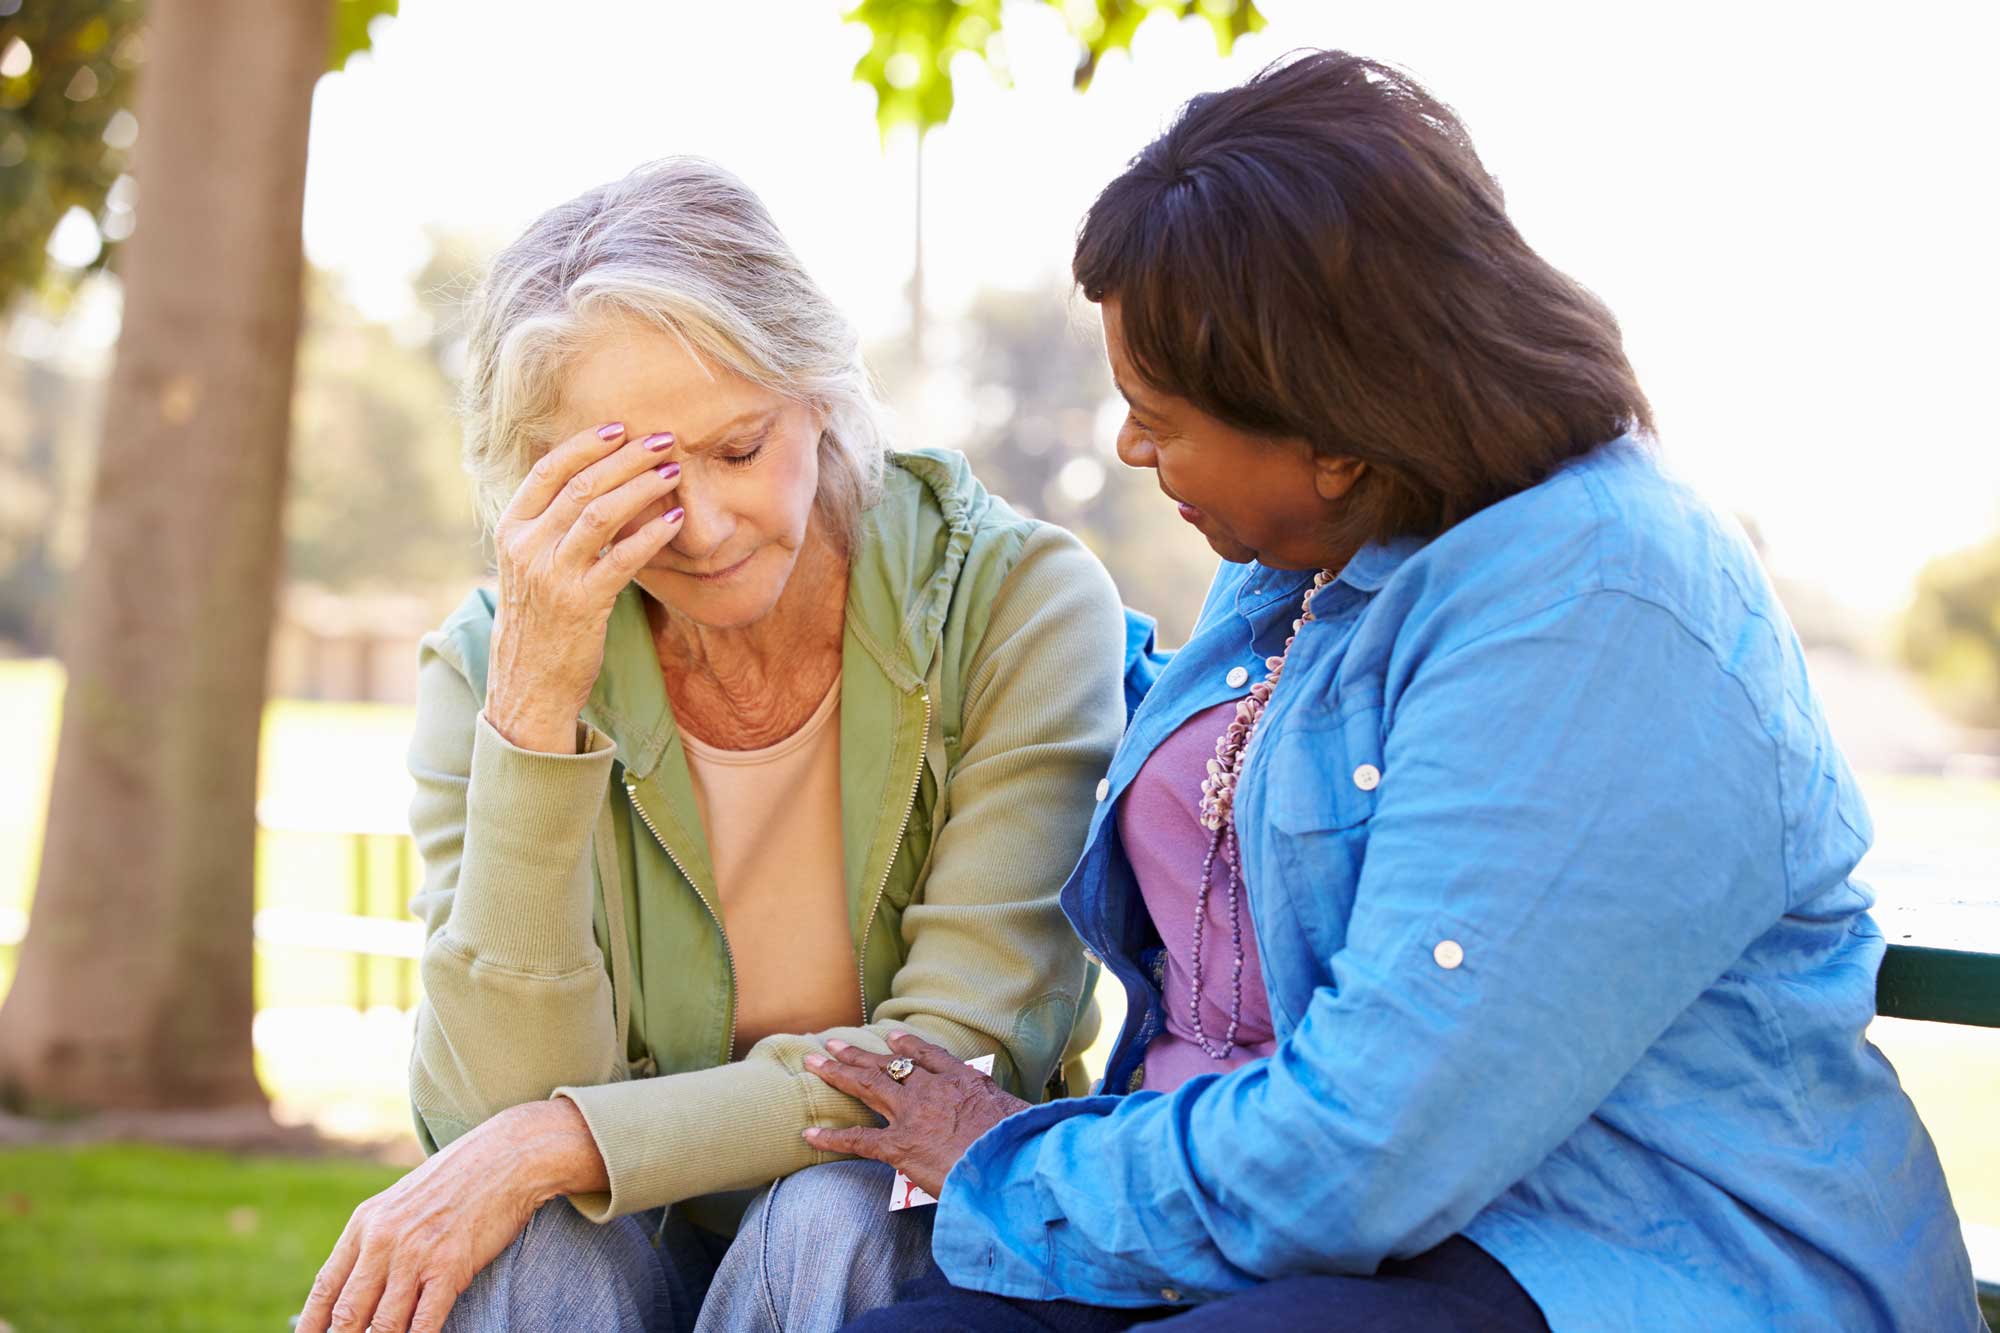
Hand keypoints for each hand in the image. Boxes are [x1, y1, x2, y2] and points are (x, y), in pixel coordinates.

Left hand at [296, 1099, 604, 1332]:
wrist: (507, 1155)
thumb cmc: (459, 1181)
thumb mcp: (404, 1202)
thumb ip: (378, 1240)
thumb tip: (360, 1285)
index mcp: (366, 1223)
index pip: (326, 1289)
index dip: (311, 1325)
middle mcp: (382, 1240)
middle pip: (348, 1314)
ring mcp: (414, 1254)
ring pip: (382, 1325)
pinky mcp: (449, 1266)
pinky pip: (424, 1322)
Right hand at [485, 421, 685, 752]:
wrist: (528, 684)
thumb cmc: (539, 619)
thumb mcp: (529, 565)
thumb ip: (550, 525)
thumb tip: (592, 482)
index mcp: (511, 530)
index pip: (547, 470)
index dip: (584, 444)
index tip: (620, 427)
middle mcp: (526, 547)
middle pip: (581, 484)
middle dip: (626, 457)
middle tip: (664, 439)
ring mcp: (552, 575)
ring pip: (601, 513)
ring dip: (642, 486)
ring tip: (675, 471)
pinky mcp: (581, 603)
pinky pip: (622, 559)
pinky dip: (651, 535)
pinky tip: (676, 521)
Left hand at [801, 1031, 1029, 1198]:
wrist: (1009, 1164)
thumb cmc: (1022, 1143)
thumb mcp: (1019, 1116)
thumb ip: (1008, 1114)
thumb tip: (1019, 1121)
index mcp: (962, 1081)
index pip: (929, 1057)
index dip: (906, 1047)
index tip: (891, 1038)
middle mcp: (932, 1090)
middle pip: (887, 1066)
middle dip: (856, 1054)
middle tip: (832, 1043)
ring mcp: (912, 1115)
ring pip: (867, 1086)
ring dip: (837, 1072)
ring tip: (814, 1062)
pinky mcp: (899, 1146)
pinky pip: (857, 1139)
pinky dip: (831, 1136)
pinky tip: (808, 1132)